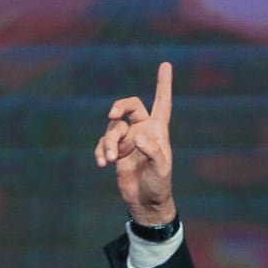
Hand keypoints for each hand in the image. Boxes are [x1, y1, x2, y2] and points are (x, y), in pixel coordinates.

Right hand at [95, 62, 176, 224]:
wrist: (145, 202)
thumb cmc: (159, 184)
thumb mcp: (161, 169)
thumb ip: (153, 151)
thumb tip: (139, 137)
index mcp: (158, 130)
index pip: (162, 102)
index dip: (163, 84)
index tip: (165, 65)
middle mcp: (142, 130)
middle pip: (129, 106)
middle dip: (119, 107)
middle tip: (112, 115)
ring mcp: (128, 140)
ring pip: (112, 128)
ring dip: (109, 142)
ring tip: (111, 160)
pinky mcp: (116, 151)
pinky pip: (103, 143)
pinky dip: (101, 151)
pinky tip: (103, 163)